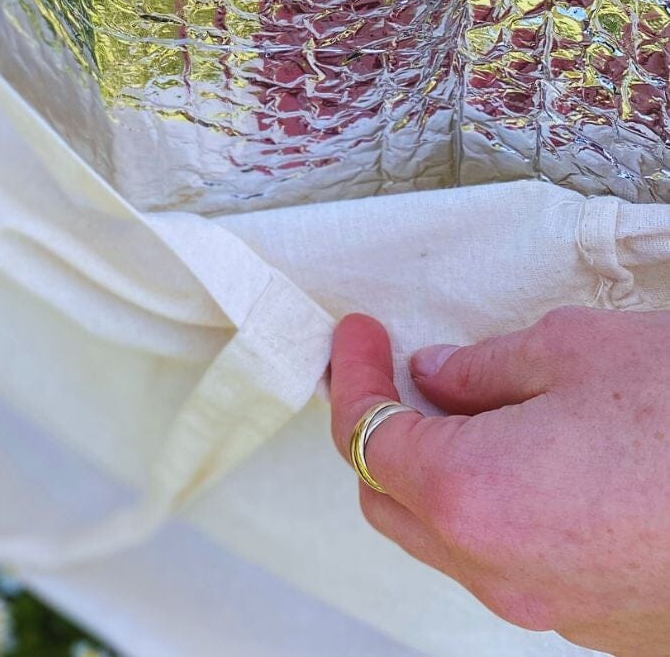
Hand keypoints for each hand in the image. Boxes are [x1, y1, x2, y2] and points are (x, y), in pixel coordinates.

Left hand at [330, 310, 669, 655]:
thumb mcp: (577, 353)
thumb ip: (485, 368)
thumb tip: (440, 375)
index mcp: (473, 497)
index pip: (366, 439)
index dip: (353, 376)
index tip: (359, 332)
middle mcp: (501, 573)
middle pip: (391, 502)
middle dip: (379, 430)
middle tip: (396, 368)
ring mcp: (556, 613)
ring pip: (453, 542)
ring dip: (439, 475)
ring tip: (471, 407)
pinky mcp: (608, 629)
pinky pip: (518, 567)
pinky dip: (498, 512)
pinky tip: (535, 460)